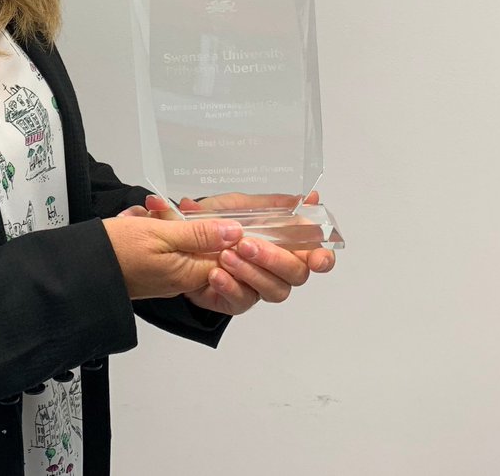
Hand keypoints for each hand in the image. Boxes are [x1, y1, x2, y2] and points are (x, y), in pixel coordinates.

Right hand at [102, 213, 243, 300]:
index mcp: (189, 273)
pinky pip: (163, 244)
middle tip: (157, 209)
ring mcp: (166, 275)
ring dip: (162, 221)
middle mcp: (182, 279)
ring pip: (180, 240)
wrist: (82, 267)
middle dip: (182, 220)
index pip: (226, 254)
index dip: (218, 229)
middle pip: (201, 243)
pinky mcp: (153, 269)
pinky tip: (135, 220)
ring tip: (140, 214)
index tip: (200, 213)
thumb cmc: (116, 251)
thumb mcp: (161, 233)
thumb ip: (199, 234)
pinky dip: (152, 229)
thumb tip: (234, 232)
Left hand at [117, 192, 334, 315]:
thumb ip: (271, 204)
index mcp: (282, 243)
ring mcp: (257, 286)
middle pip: (296, 274)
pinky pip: (242, 301)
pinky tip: (215, 274)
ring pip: (273, 289)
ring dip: (251, 272)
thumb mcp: (238, 204)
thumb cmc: (214, 221)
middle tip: (247, 244)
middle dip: (275, 259)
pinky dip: (230, 286)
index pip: (314, 254)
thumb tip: (306, 197)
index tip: (318, 256)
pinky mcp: (236, 301)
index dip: (322, 257)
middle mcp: (275, 269)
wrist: (177, 242)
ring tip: (225, 256)